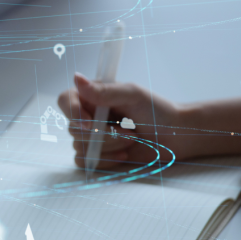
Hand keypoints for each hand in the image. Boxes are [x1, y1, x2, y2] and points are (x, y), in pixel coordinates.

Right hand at [57, 73, 186, 169]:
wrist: (175, 136)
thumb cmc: (157, 111)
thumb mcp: (132, 95)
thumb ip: (104, 90)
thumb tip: (76, 77)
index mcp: (91, 97)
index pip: (65, 100)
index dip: (72, 112)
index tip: (90, 122)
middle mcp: (87, 116)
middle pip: (74, 129)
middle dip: (103, 134)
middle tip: (129, 131)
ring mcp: (91, 137)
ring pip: (80, 147)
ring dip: (109, 146)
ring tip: (132, 140)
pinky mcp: (97, 156)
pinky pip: (86, 162)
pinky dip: (106, 160)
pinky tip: (124, 154)